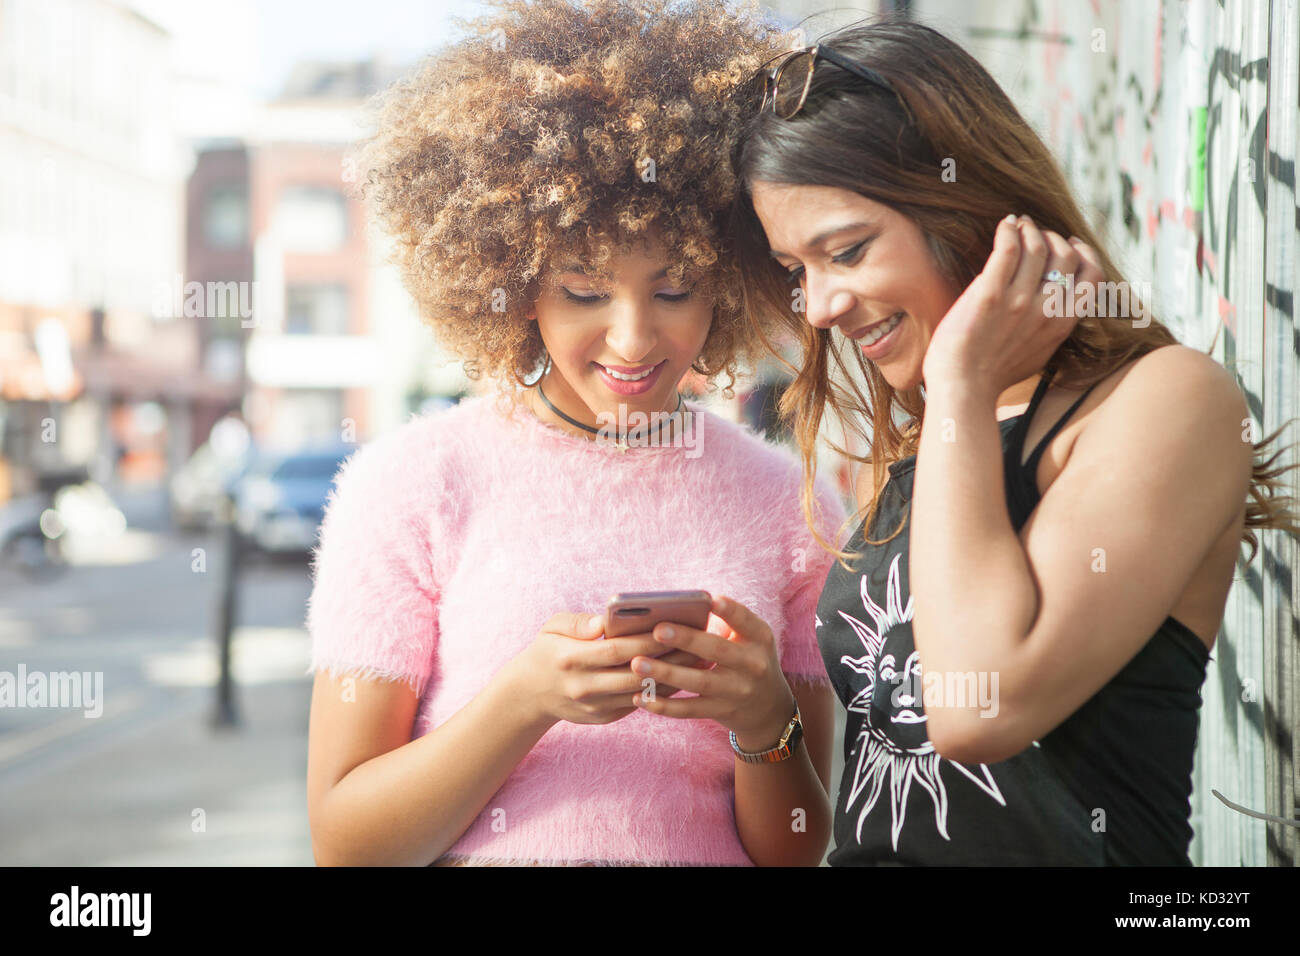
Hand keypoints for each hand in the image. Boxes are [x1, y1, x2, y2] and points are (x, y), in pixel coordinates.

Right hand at [511, 612, 709, 726]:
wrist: (530, 694)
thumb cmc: (548, 650)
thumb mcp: (552, 627)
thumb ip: (578, 622)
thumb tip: (605, 621)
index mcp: (571, 659)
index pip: (616, 650)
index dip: (646, 640)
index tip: (674, 626)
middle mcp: (584, 686)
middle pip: (635, 674)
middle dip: (669, 660)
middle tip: (699, 645)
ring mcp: (594, 706)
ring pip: (641, 693)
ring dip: (673, 679)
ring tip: (699, 661)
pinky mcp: (603, 718)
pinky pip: (638, 705)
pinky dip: (661, 692)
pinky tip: (682, 678)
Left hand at [628, 595, 796, 750]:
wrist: (769, 708)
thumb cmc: (747, 659)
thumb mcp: (750, 639)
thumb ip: (725, 624)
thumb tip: (678, 608)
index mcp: (759, 638)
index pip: (745, 621)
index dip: (730, 610)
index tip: (710, 599)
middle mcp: (752, 664)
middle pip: (716, 650)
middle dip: (686, 639)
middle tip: (657, 630)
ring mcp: (737, 691)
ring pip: (699, 682)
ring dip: (666, 673)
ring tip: (637, 663)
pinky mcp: (721, 711)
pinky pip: (689, 710)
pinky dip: (664, 705)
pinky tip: (640, 698)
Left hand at [921, 215, 1104, 401]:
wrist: (963, 388)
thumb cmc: (993, 375)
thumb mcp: (1039, 353)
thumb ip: (1051, 327)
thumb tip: (1056, 303)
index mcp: (1063, 324)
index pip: (1092, 275)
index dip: (1084, 251)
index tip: (1070, 242)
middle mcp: (1047, 310)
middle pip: (1065, 255)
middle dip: (1052, 236)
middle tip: (1035, 231)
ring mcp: (1019, 302)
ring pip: (1037, 246)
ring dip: (1029, 229)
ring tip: (1018, 223)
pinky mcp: (989, 295)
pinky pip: (1007, 248)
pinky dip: (1009, 230)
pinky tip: (1005, 225)